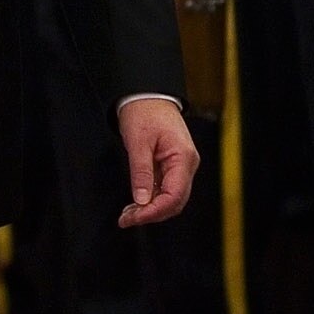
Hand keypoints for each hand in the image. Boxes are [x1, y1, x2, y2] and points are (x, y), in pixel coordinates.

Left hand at [114, 97, 198, 227]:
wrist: (148, 95)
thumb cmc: (144, 111)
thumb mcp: (137, 141)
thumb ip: (140, 172)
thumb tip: (141, 200)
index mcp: (183, 157)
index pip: (174, 196)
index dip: (154, 212)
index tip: (134, 218)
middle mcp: (187, 164)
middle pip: (175, 202)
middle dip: (151, 214)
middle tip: (127, 219)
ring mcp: (181, 166)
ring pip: (171, 198)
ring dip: (151, 209)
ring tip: (128, 213)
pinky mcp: (173, 166)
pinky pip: (165, 189)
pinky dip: (151, 199)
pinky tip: (136, 203)